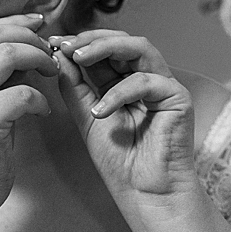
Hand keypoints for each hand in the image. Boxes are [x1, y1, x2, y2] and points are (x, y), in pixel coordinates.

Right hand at [0, 13, 58, 215]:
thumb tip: (27, 46)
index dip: (14, 22)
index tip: (39, 24)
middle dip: (31, 38)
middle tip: (51, 53)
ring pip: (9, 55)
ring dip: (39, 59)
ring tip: (51, 73)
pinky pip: (23, 93)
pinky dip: (40, 99)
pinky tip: (42, 113)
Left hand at [51, 30, 197, 204]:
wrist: (143, 192)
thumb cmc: (119, 160)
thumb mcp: (86, 116)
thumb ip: (75, 85)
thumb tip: (59, 54)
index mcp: (124, 82)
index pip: (104, 50)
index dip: (79, 43)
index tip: (52, 44)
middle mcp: (145, 78)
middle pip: (122, 41)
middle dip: (91, 39)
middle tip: (65, 46)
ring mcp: (163, 85)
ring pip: (139, 47)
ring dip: (105, 47)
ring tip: (78, 58)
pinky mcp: (178, 96)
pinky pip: (146, 81)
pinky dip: (119, 92)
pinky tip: (100, 110)